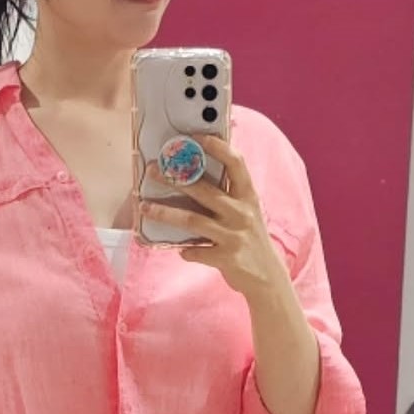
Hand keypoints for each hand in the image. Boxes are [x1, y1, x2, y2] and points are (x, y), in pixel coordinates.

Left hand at [141, 134, 288, 297]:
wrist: (268, 276)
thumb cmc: (252, 240)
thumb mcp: (249, 213)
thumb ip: (229, 195)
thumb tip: (195, 175)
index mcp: (248, 197)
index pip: (236, 164)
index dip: (217, 148)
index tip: (195, 137)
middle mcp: (242, 213)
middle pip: (204, 190)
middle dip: (175, 179)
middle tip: (152, 170)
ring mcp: (234, 236)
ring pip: (193, 220)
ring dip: (166, 213)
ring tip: (145, 207)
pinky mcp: (226, 258)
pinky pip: (197, 252)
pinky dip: (186, 251)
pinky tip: (181, 251)